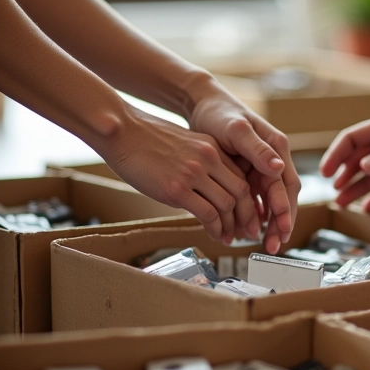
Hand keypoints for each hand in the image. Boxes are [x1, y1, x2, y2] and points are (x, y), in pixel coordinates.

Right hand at [100, 104, 255, 243]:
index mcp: (212, 148)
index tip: (248, 214)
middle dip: (247, 216)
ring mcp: (193, 174)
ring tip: (229, 237)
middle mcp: (208, 159)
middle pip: (241, 192)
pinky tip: (215, 235)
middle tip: (247, 232)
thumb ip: (201, 163)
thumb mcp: (185, 144)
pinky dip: (215, 228)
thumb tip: (209, 187)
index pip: (241, 177)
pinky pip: (208, 214)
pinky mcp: (177, 189)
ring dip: (231, 226)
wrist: (121, 132)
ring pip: (227, 205)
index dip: (248, 200)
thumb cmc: (145, 140)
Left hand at [188, 84, 299, 253]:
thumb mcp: (237, 130)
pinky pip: (256, 198)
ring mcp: (262, 167)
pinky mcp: (249, 172)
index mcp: (276, 148)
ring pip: (270, 201)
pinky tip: (249, 229)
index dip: (286, 210)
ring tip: (262, 244)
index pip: (287, 185)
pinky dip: (254, 214)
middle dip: (280, 223)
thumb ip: (257, 149)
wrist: (201, 104)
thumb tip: (278, 168)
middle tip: (273, 246)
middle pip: (283, 197)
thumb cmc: (219, 112)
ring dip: (268, 223)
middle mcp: (273, 159)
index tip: (282, 230)